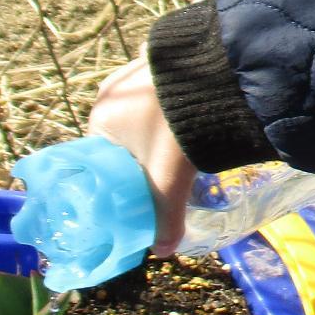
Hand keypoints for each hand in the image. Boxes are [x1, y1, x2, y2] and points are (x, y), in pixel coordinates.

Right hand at [87, 54, 195, 254]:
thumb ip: (164, 216)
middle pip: (124, 137)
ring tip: (182, 151)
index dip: (119, 178)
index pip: (102, 157)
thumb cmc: (176, 127)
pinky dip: (171, 110)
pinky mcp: (162, 61)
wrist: (214, 73)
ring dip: (159, 132)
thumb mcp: (169, 178)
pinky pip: (160, 94)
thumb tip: (162, 252)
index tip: (138, 191)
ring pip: (144, 115)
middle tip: (165, 175)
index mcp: (99, 118)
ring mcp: (136, 72)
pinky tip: (191, 123)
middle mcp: (110, 91)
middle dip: (143, 157)